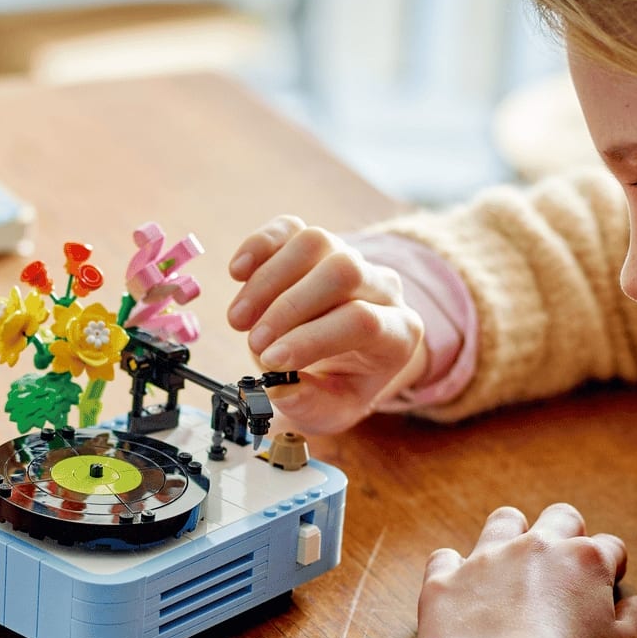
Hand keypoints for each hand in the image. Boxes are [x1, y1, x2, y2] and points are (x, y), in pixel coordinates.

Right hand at [226, 215, 425, 432]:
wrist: (353, 354)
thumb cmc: (345, 382)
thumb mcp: (335, 410)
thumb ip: (308, 403)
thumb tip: (278, 383)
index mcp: (398, 332)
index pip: (361, 321)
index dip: (311, 339)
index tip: (270, 361)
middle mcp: (381, 287)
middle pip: (343, 271)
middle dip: (288, 307)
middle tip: (254, 342)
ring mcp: (350, 257)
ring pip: (314, 242)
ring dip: (268, 280)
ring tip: (240, 319)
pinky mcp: (318, 244)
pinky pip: (291, 228)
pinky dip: (259, 245)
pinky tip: (238, 273)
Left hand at [417, 503, 636, 637]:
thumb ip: (635, 621)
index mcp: (583, 561)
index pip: (608, 547)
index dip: (610, 565)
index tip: (607, 581)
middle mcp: (534, 547)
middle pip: (559, 517)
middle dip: (566, 535)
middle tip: (563, 568)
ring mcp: (485, 558)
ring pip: (504, 521)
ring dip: (511, 536)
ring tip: (513, 568)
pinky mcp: (445, 579)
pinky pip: (445, 557)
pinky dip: (454, 570)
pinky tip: (462, 591)